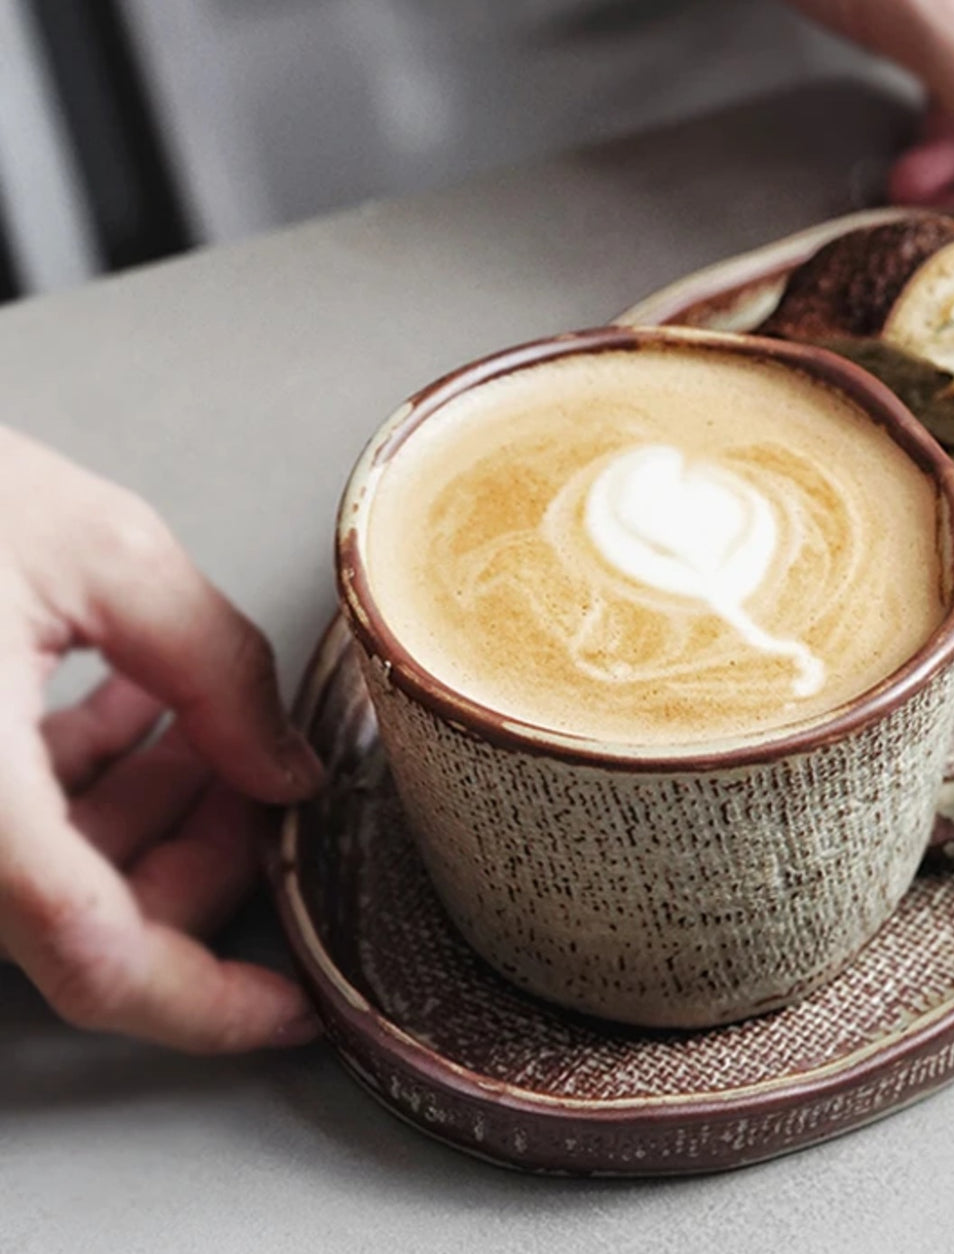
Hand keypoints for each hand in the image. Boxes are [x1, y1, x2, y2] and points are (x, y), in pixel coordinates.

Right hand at [0, 428, 324, 1052]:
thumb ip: (217, 666)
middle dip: (203, 853)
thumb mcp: (97, 552)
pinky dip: (84, 791)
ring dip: (153, 813)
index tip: (294, 1006)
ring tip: (203, 713)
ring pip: (55, 881)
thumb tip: (288, 771)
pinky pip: (6, 835)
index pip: (100, 961)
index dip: (212, 1003)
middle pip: (96, 920)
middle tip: (260, 764)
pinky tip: (131, 704)